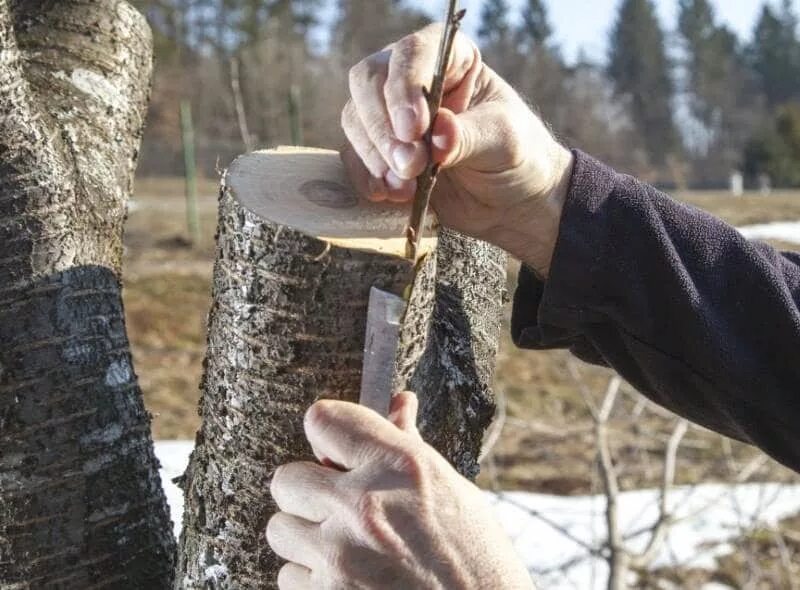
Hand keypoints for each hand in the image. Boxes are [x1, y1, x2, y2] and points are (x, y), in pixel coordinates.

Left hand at [267, 392, 533, 588]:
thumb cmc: (475, 557)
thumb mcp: (450, 490)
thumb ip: (407, 446)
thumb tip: (399, 401)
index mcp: (400, 466)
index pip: (322, 420)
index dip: (328, 433)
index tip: (336, 450)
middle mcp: (364, 505)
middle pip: (286, 478)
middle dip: (310, 492)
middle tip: (340, 507)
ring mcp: (340, 557)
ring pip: (281, 529)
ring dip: (307, 538)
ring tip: (347, 548)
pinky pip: (289, 577)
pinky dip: (313, 580)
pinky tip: (349, 582)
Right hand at [340, 24, 573, 276]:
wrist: (513, 202)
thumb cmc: (517, 157)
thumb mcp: (503, 142)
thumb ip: (469, 136)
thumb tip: (438, 132)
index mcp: (449, 58)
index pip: (411, 54)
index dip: (404, 87)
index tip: (414, 129)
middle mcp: (412, 78)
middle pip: (368, 82)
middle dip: (383, 128)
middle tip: (410, 165)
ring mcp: (390, 115)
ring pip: (355, 120)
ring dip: (374, 156)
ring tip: (406, 188)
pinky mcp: (380, 152)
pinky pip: (353, 156)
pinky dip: (366, 177)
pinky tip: (390, 195)